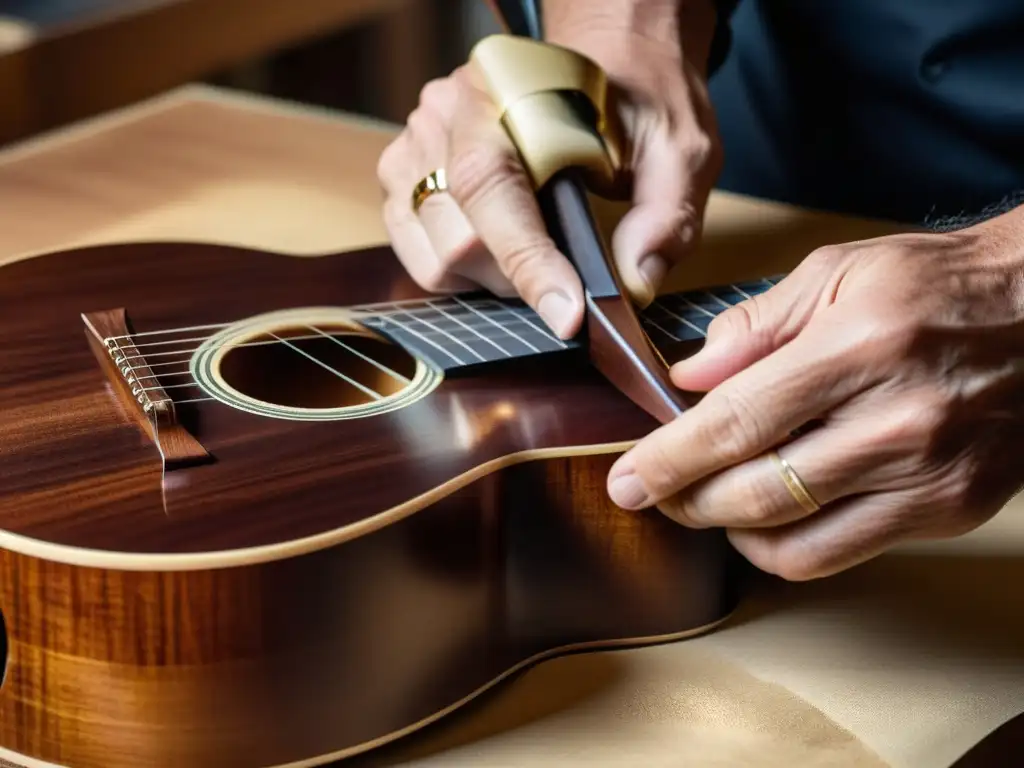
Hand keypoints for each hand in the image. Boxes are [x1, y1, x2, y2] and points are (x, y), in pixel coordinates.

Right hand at [376, 26, 721, 338]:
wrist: (600, 66)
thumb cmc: (634, 104)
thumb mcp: (677, 146)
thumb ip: (665, 214)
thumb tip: (635, 283)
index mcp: (503, 91)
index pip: (492, 188)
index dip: (528, 262)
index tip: (567, 314)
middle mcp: (444, 115)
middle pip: (458, 243)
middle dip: (519, 278)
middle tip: (566, 273)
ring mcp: (413, 147)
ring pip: (433, 261)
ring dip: (489, 280)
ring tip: (534, 252)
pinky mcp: (401, 178)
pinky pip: (418, 258)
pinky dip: (462, 275)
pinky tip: (500, 249)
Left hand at [606, 209, 1023, 579]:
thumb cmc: (938, 286)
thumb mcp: (839, 274)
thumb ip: (755, 326)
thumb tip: (689, 376)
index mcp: (860, 348)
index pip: (737, 423)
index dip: (669, 460)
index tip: (627, 480)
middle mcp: (897, 421)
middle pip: (757, 494)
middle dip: (686, 502)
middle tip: (654, 492)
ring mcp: (929, 474)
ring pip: (795, 542)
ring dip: (731, 531)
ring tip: (708, 502)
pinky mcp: (951, 509)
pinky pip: (842, 553)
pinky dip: (787, 545)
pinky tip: (769, 513)